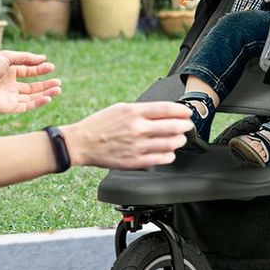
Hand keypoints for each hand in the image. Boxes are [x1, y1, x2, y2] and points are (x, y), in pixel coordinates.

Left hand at [0, 50, 62, 114]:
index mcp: (9, 72)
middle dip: (46, 84)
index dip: (40, 69)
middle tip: (59, 82)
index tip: (52, 67)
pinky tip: (48, 97)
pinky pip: (27, 106)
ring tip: (58, 88)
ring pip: (32, 97)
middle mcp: (11, 85)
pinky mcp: (9, 108)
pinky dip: (38, 102)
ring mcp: (10, 97)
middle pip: (33, 86)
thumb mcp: (7, 57)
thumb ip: (26, 58)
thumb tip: (44, 58)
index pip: (29, 71)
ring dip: (46, 93)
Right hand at [62, 102, 194, 168]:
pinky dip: (170, 155)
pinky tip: (170, 152)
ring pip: (169, 144)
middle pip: (173, 127)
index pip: (167, 109)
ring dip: (179, 141)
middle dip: (185, 126)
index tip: (187, 113)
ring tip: (180, 139)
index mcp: (134, 111)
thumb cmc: (101, 124)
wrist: (82, 143)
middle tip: (188, 126)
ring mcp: (136, 146)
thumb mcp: (121, 108)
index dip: (182, 111)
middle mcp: (137, 128)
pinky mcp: (134, 161)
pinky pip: (160, 159)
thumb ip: (143, 110)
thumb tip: (165, 112)